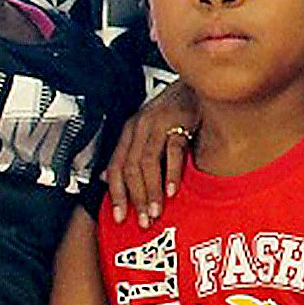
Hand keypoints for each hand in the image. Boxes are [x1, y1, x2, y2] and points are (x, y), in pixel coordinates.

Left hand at [104, 81, 200, 226]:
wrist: (197, 84)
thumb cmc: (174, 109)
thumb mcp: (146, 130)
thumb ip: (128, 153)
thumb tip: (106, 176)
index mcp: (129, 131)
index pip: (116, 167)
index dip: (116, 194)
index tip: (120, 216)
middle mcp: (140, 128)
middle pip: (130, 169)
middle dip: (135, 198)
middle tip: (142, 220)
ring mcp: (159, 124)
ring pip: (147, 163)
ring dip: (152, 191)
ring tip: (156, 211)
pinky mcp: (180, 123)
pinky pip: (173, 151)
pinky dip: (172, 173)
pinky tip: (173, 190)